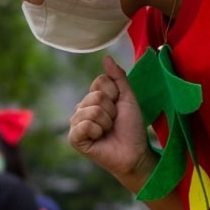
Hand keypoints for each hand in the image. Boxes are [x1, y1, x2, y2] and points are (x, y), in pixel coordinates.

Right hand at [68, 56, 151, 187]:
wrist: (135, 153)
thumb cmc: (132, 128)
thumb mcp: (127, 98)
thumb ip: (118, 77)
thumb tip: (107, 57)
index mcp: (92, 99)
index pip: (99, 82)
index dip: (114, 95)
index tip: (119, 109)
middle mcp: (81, 109)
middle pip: (95, 96)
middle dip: (111, 111)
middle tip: (114, 123)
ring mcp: (76, 124)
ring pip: (91, 110)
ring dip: (106, 122)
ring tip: (108, 132)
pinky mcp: (74, 139)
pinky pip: (84, 125)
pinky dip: (97, 131)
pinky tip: (99, 139)